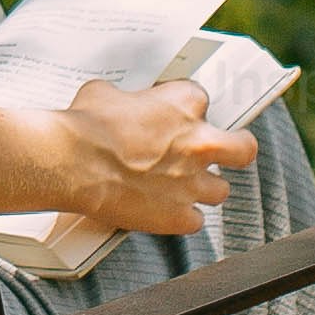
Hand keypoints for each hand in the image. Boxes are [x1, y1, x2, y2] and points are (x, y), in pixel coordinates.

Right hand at [0, 77, 253, 234]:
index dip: (186, 110)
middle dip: (234, 150)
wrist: (72, 163)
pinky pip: (194, 221)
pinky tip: (163, 212)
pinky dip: (181, 218)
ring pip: (220, 190)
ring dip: (203, 188)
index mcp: (184, 104)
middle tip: (220, 153)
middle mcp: (197, 142)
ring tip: (182, 188)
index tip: (174, 117)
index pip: (200, 100)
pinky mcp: (179, 215)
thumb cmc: (85, 127)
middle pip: (242, 148)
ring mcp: (192, 182)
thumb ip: (127, 99)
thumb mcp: (105, 94)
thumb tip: (120, 105)